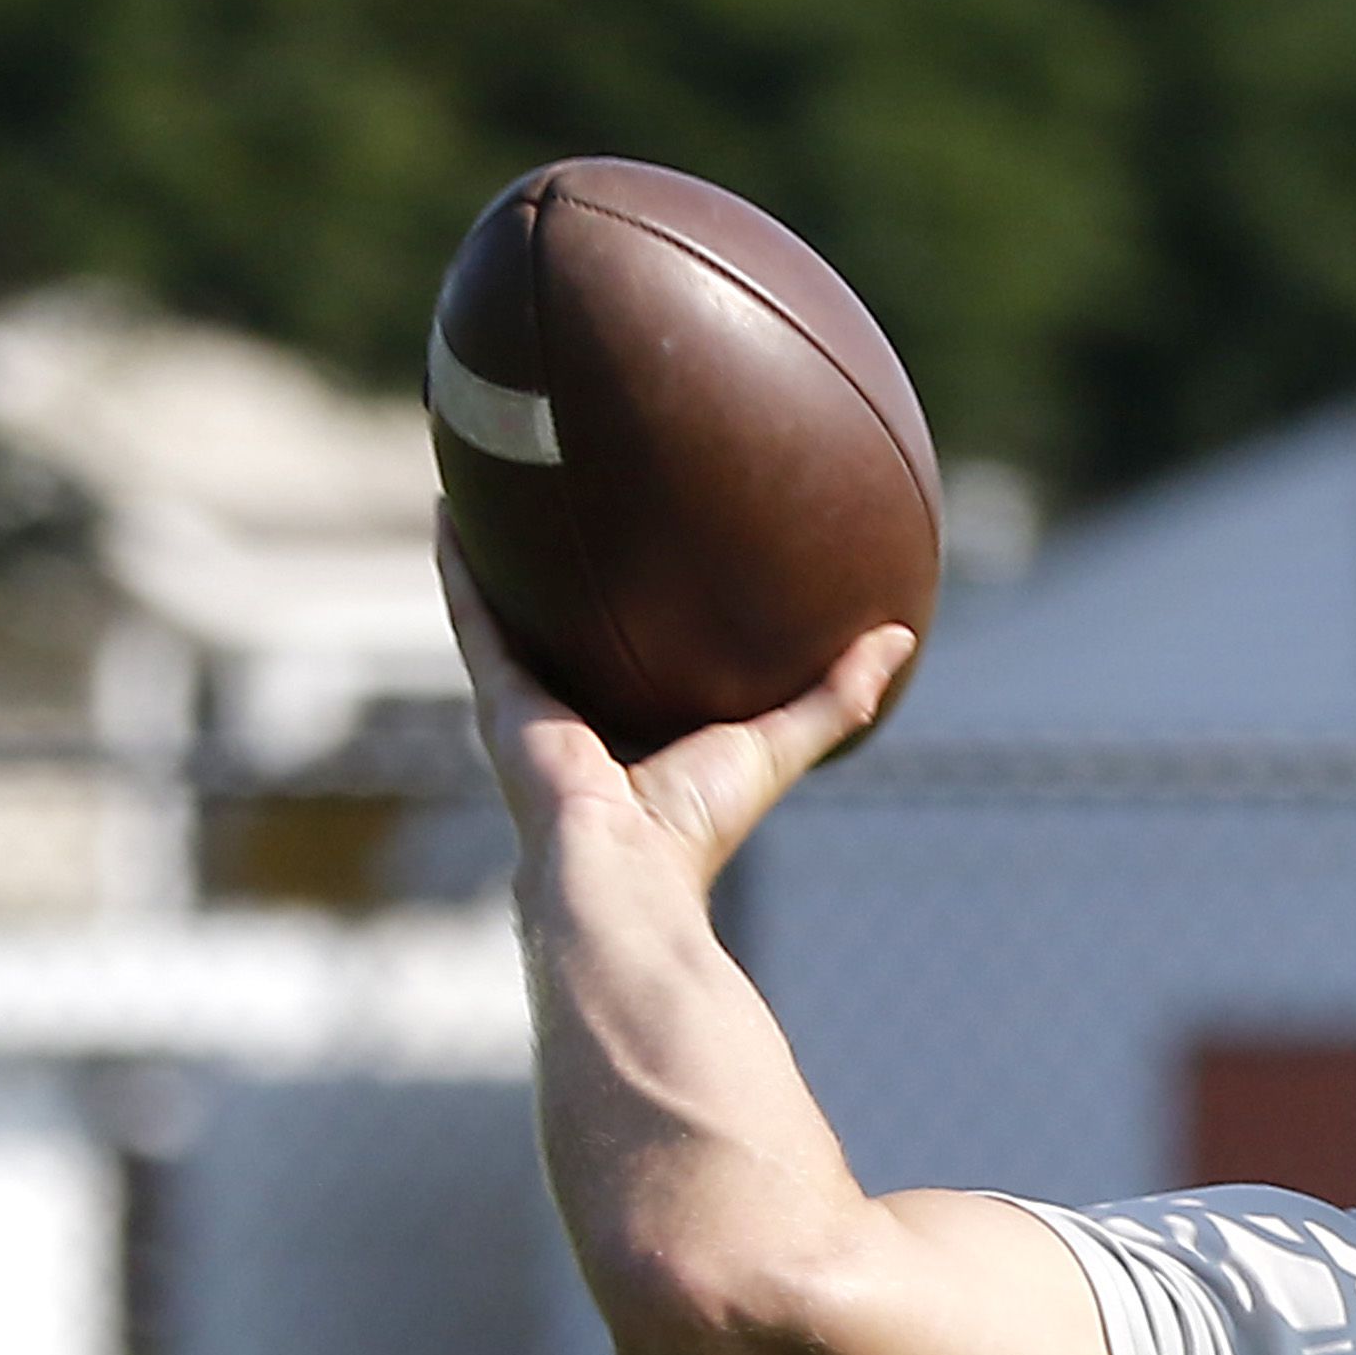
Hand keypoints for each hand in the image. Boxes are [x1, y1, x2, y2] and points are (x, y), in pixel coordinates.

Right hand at [437, 510, 913, 892]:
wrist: (624, 869)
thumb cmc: (701, 823)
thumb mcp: (779, 741)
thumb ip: (840, 694)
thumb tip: (901, 636)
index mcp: (638, 730)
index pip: (639, 663)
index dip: (644, 617)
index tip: (657, 558)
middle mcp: (577, 717)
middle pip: (568, 633)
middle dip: (564, 579)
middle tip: (569, 503)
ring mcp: (529, 707)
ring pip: (507, 615)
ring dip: (498, 557)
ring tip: (496, 485)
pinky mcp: (497, 697)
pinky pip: (473, 616)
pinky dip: (459, 564)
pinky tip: (454, 506)